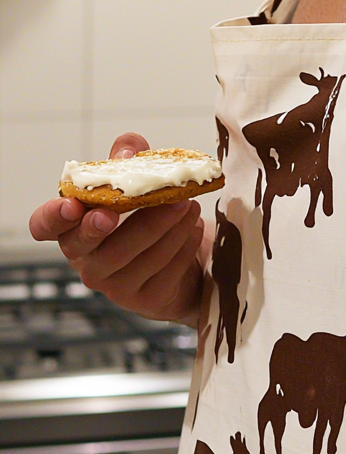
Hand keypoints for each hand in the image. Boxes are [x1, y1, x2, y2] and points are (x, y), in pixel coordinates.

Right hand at [29, 133, 203, 325]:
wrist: (187, 257)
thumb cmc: (148, 212)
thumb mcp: (137, 177)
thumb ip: (127, 155)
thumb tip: (126, 154)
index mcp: (74, 227)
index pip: (44, 227)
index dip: (51, 217)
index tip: (70, 205)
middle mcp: (86, 259)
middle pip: (86, 246)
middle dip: (103, 225)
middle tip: (120, 207)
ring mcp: (114, 284)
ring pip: (133, 257)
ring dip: (162, 226)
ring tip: (186, 204)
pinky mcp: (146, 298)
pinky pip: (164, 271)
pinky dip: (182, 245)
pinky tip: (194, 227)